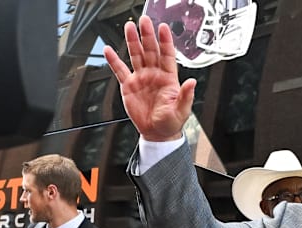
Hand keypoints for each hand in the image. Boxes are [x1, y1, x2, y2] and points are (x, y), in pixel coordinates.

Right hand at [103, 15, 195, 141]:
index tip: (163, 28)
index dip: (165, 41)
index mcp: (169, 78)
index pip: (167, 55)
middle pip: (150, 51)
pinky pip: (120, 70)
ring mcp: (141, 78)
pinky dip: (113, 60)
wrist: (157, 133)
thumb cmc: (171, 122)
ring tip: (129, 27)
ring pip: (136, 55)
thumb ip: (186, 95)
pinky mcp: (129, 86)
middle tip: (144, 21)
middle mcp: (154, 75)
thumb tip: (192, 83)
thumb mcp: (182, 110)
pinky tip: (109, 51)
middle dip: (147, 35)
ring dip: (132, 41)